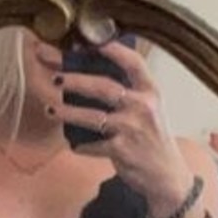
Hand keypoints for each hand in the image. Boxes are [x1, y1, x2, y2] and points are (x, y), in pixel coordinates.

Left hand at [60, 41, 194, 217]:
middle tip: (55, 76)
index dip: (111, 49)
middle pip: (103, 86)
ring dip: (68, 112)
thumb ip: (129, 91)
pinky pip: (92, 145)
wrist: (167, 176)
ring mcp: (132, 129)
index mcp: (150, 91)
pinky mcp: (122, 151)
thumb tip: (91, 72)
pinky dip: (80, 145)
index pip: (133, 62)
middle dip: (75, 79)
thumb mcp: (150, 109)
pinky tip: (72, 144)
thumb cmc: (153, 139)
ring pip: (92, 116)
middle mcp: (143, 106)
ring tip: (50, 109)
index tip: (87, 40)